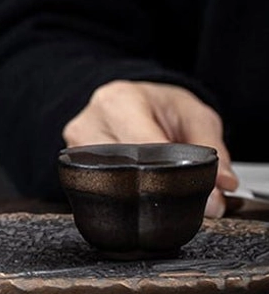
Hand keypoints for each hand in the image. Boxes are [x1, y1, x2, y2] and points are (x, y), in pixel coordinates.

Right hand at [62, 80, 237, 217]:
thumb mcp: (195, 116)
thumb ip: (212, 149)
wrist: (132, 100)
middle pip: (121, 169)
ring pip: (106, 182)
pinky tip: (133, 186)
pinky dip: (119, 190)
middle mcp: (90, 121)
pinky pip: (97, 185)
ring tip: (153, 183)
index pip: (143, 147)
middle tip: (179, 194)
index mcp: (119, 101)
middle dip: (153, 186)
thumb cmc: (159, 106)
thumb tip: (221, 186)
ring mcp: (75, 143)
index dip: (169, 173)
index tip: (195, 190)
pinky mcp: (71, 162)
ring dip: (134, 190)